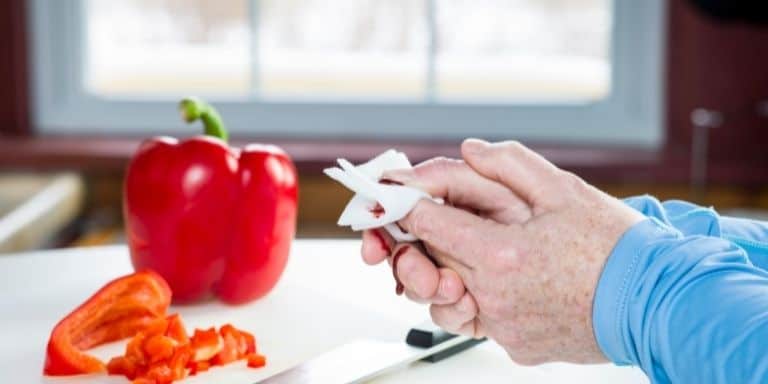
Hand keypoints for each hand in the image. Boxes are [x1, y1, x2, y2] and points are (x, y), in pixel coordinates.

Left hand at [380, 139, 642, 364]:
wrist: (657, 301)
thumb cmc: (616, 246)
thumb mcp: (565, 189)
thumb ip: (509, 164)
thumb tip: (468, 150)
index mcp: (502, 254)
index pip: (427, 224)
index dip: (406, 203)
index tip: (395, 193)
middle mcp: (495, 297)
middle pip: (430, 260)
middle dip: (423, 235)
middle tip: (430, 216)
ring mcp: (504, 326)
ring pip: (446, 295)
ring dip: (448, 269)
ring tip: (473, 248)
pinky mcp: (515, 346)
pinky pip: (479, 319)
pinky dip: (480, 297)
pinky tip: (506, 279)